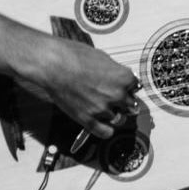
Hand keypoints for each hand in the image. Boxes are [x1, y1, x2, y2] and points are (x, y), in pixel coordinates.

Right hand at [16, 34, 139, 139]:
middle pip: (130, 105)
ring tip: (103, 108)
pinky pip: (105, 132)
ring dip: (113, 114)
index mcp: (125, 78)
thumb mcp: (103, 58)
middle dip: (123, 102)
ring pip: (119, 118)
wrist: (53, 65)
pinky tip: (103, 126)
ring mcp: (103, 108)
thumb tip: (119, 77)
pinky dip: (106, 130)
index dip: (127, 87)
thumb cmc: (74, 57)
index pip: (136, 87)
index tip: (122, 87)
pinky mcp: (87, 119)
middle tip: (112, 98)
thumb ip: (115, 71)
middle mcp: (118, 95)